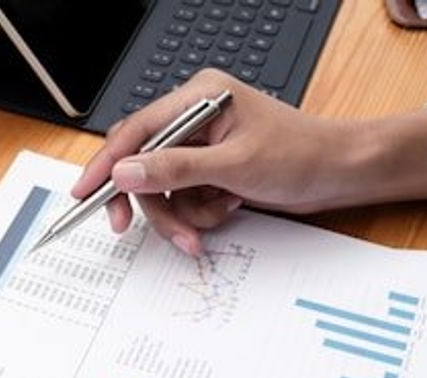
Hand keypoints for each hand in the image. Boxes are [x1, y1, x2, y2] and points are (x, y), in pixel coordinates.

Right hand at [72, 69, 426, 254]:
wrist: (341, 174)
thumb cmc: (302, 155)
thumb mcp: (234, 165)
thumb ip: (175, 168)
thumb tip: (127, 172)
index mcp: (198, 97)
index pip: (135, 130)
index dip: (106, 164)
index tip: (85, 194)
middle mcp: (195, 118)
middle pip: (144, 166)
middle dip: (155, 204)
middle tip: (153, 231)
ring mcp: (202, 146)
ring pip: (163, 190)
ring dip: (181, 216)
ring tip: (205, 229)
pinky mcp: (210, 170)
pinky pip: (184, 200)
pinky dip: (199, 215)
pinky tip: (227, 209)